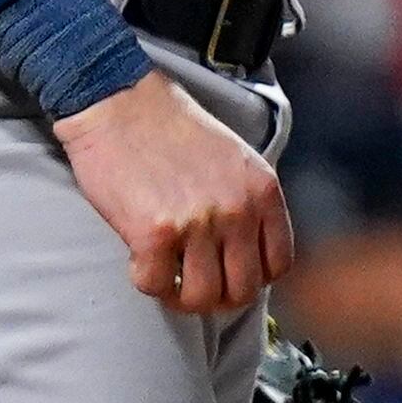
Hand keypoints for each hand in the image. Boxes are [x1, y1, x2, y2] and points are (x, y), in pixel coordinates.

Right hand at [56, 71, 295, 316]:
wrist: (122, 104)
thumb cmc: (175, 130)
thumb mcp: (237, 160)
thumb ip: (249, 202)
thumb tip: (247, 253)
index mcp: (263, 191)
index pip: (279, 263)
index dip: (254, 278)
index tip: (230, 274)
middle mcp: (238, 210)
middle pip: (244, 289)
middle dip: (219, 297)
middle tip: (195, 285)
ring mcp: (198, 223)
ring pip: (202, 298)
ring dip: (182, 298)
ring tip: (168, 278)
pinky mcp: (153, 233)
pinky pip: (156, 286)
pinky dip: (147, 281)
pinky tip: (141, 260)